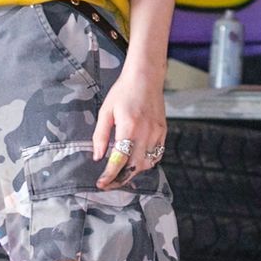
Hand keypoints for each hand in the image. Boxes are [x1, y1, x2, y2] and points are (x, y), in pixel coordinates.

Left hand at [91, 57, 167, 189]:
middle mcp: (145, 133)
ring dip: (133, 171)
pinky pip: (157, 155)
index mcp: (129, 127)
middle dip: (120, 178)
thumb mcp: (106, 111)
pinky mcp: (163, 132)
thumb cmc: (124, 91)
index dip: (110, 175)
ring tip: (122, 171)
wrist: (145, 77)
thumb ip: (101, 135)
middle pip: (134, 166)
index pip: (119, 160)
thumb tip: (98, 156)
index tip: (101, 183)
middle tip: (109, 182)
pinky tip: (136, 161)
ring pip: (147, 164)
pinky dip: (146, 162)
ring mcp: (156, 133)